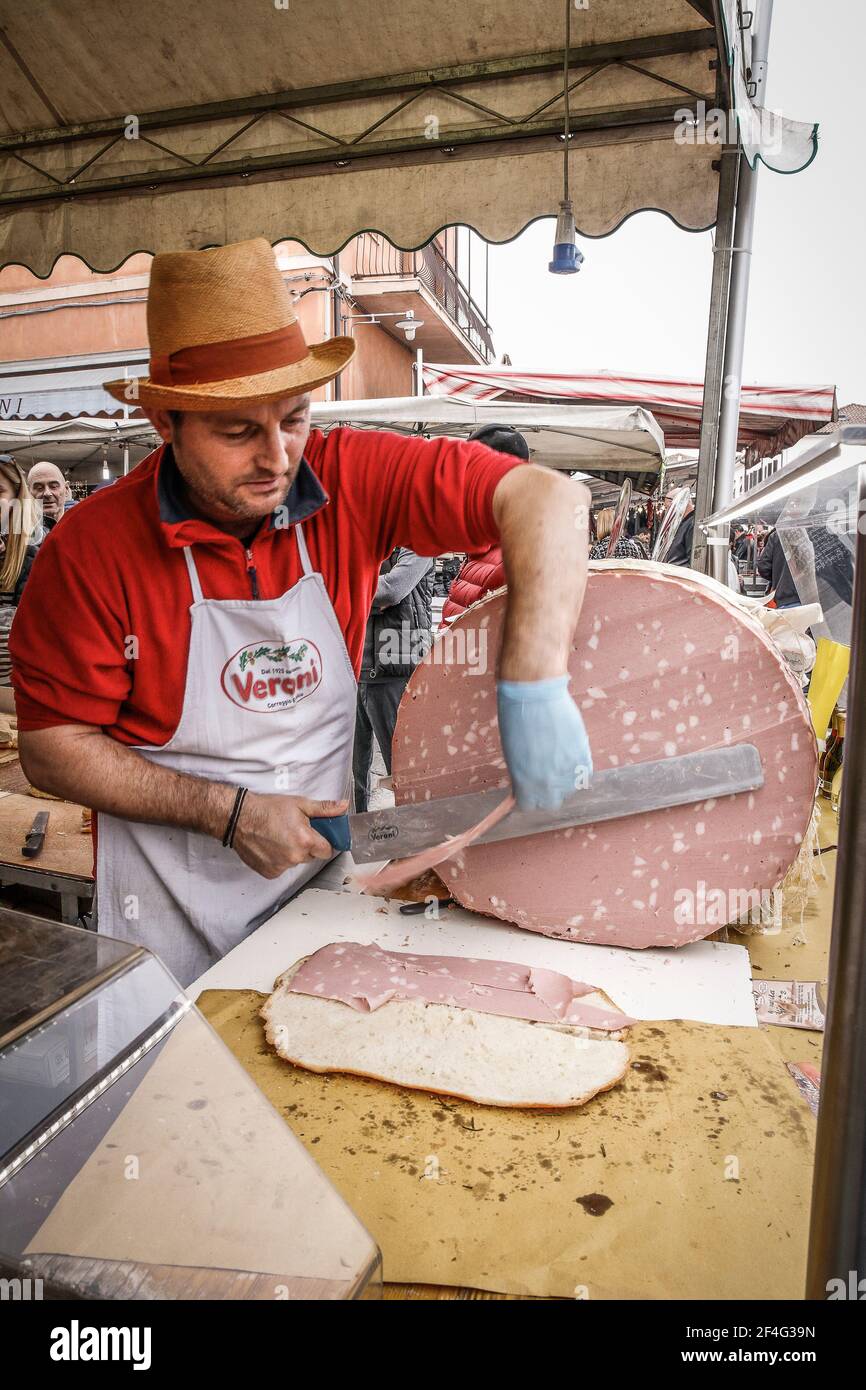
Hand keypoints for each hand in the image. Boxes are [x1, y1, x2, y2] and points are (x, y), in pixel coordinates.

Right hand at [231, 793, 348, 878]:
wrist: (239, 818)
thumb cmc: (267, 809)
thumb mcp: (299, 804)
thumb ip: (324, 809)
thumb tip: (343, 807)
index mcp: (306, 840)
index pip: (327, 850)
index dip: (322, 841)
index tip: (315, 834)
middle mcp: (295, 857)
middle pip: (312, 856)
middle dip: (307, 845)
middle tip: (294, 831)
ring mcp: (282, 866)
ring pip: (296, 862)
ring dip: (292, 853)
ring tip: (279, 837)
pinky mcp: (270, 872)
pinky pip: (282, 868)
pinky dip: (279, 859)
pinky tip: (271, 846)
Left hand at [497, 676, 591, 810]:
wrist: (535, 697)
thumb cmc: (517, 722)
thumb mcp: (513, 755)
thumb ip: (523, 775)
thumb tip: (529, 784)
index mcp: (525, 783)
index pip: (529, 806)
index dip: (529, 797)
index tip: (530, 789)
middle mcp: (547, 783)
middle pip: (552, 803)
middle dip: (548, 793)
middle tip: (546, 776)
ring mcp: (567, 771)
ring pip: (571, 789)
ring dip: (566, 779)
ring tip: (559, 759)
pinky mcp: (582, 757)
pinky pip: (584, 773)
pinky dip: (579, 767)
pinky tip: (570, 753)